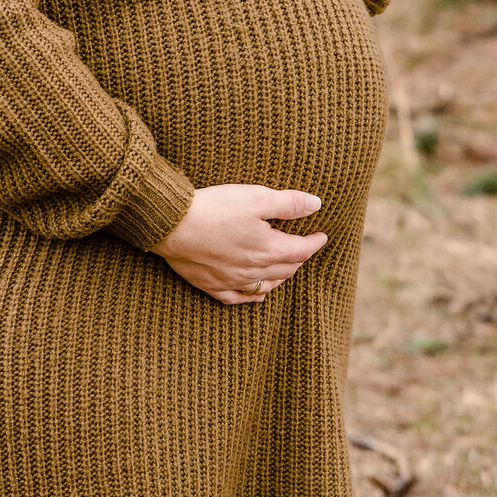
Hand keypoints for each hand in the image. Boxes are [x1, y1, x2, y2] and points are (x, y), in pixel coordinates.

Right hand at [152, 185, 326, 303]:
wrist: (174, 225)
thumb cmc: (216, 208)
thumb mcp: (257, 198)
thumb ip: (288, 203)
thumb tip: (316, 204)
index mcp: (269, 249)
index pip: (301, 250)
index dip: (315, 242)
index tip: (322, 236)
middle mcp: (254, 270)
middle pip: (286, 269)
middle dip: (299, 259)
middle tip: (304, 248)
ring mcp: (233, 281)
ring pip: (266, 286)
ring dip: (281, 278)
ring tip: (287, 269)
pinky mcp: (212, 285)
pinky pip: (238, 298)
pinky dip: (253, 297)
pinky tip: (258, 296)